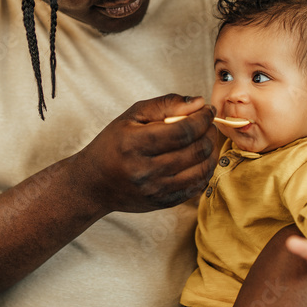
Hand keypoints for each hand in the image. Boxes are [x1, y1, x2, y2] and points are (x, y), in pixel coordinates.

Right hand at [75, 94, 220, 213]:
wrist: (94, 183)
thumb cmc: (113, 144)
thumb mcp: (131, 116)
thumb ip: (165, 104)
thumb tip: (199, 103)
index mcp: (135, 144)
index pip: (182, 131)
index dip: (202, 118)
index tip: (207, 109)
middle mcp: (146, 170)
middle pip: (196, 150)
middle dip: (209, 132)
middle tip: (207, 122)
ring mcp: (156, 190)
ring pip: (202, 169)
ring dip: (212, 150)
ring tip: (206, 138)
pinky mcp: (164, 203)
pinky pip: (197, 186)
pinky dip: (204, 169)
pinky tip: (199, 158)